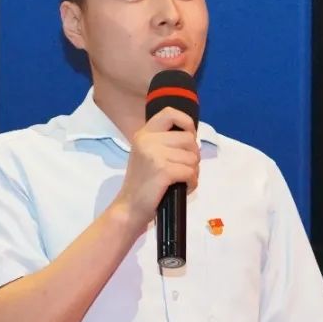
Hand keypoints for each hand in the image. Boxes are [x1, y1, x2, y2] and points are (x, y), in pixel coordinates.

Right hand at [112, 107, 198, 229]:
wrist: (129, 207)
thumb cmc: (142, 183)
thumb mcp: (147, 154)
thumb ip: (164, 142)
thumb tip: (192, 137)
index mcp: (144, 134)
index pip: (170, 113)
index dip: (187, 122)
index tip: (189, 137)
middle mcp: (147, 140)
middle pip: (189, 139)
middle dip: (193, 156)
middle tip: (184, 169)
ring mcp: (155, 154)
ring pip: (192, 158)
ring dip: (192, 172)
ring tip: (180, 181)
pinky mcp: (163, 170)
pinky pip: (190, 172)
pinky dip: (192, 182)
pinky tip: (182, 187)